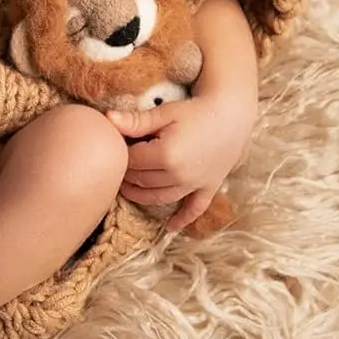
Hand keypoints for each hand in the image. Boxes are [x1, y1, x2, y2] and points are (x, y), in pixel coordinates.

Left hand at [109, 96, 252, 232]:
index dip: (121, 156)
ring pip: (160, 197)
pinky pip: (194, 209)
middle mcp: (179, 175)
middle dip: (128, 175)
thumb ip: (136, 121)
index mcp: (165, 156)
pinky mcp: (209, 188)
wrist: (232, 114)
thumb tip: (107, 120)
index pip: (131, 162)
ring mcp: (194, 185)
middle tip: (119, 167)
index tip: (116, 149)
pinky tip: (170, 228)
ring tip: (128, 189)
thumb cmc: (196, 110)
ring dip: (142, 196)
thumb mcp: (164, 113)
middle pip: (143, 181)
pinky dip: (182, 220)